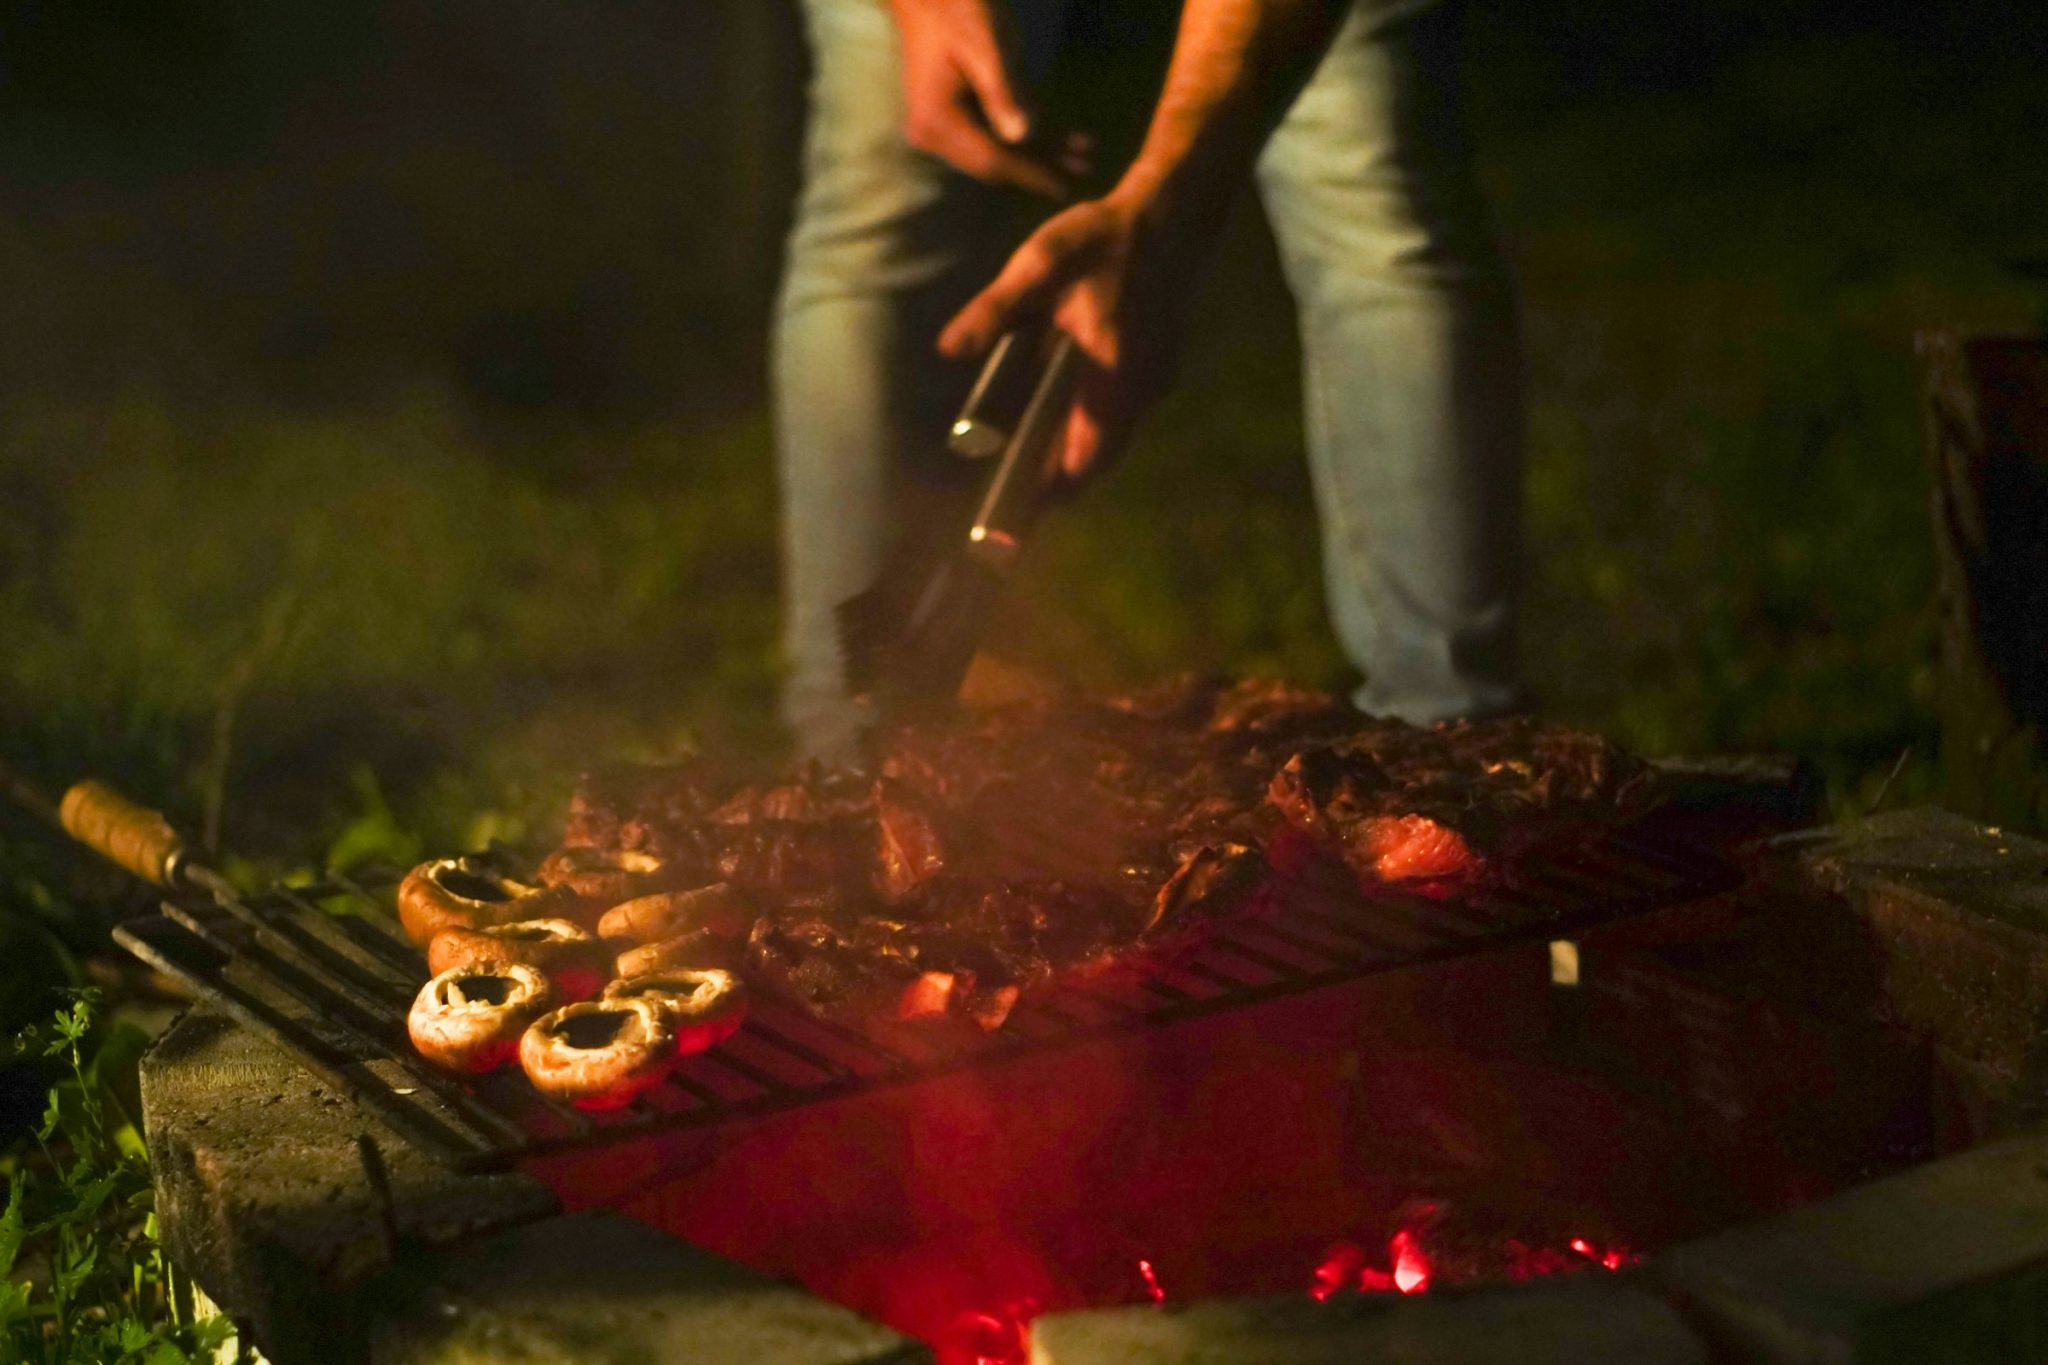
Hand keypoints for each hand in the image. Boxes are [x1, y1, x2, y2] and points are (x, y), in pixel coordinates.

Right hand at [888, 0, 1079, 196]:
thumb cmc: (958, 7)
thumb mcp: (987, 45)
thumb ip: (1004, 91)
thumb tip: (1022, 137)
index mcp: (936, 119)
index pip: (991, 158)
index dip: (1032, 173)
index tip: (1067, 188)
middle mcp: (932, 133)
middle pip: (994, 162)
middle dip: (1041, 166)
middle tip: (1087, 170)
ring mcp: (940, 128)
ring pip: (997, 151)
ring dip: (1040, 153)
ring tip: (1084, 156)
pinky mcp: (952, 119)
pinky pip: (993, 134)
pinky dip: (1026, 136)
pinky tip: (1062, 139)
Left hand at [939, 186, 1192, 480]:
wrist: (1173, 215)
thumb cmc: (1105, 239)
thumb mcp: (1041, 263)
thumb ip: (995, 309)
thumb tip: (948, 350)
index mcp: (1111, 371)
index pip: (1086, 456)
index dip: (1053, 487)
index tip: (1017, 507)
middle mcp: (1142, 390)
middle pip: (1101, 460)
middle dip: (1060, 482)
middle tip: (1013, 494)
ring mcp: (1157, 385)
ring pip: (1116, 441)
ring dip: (1077, 456)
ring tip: (1030, 464)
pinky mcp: (1162, 374)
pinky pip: (1125, 420)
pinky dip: (1094, 431)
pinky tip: (1061, 418)